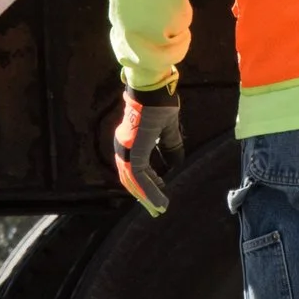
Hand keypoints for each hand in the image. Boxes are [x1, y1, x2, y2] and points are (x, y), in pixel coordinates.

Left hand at [113, 85, 184, 215]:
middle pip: (131, 178)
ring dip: (147, 196)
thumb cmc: (159, 104)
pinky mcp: (133, 153)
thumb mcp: (167, 130)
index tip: (158, 190)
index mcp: (130, 141)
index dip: (146, 181)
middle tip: (157, 207)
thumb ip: (169, 147)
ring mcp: (126, 151)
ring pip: (134, 181)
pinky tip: (160, 200)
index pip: (134, 168)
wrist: (152, 91)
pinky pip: (140, 178)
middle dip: (145, 194)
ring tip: (159, 207)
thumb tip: (175, 163)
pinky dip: (150, 190)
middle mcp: (124, 147)